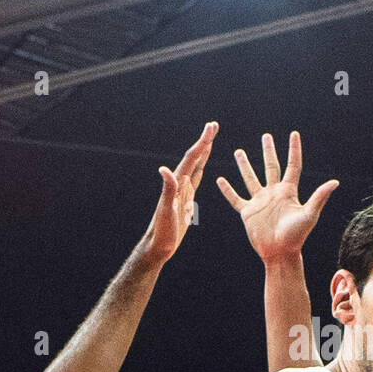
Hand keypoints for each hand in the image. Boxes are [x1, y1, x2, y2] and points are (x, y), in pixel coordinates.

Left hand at [141, 122, 217, 261]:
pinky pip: (196, 180)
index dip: (202, 142)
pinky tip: (202, 169)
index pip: (192, 159)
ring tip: (211, 140)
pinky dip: (201, 170)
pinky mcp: (185, 200)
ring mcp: (183, 191)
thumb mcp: (166, 211)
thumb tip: (163, 169)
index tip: (212, 128)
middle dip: (205, 141)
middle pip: (195, 158)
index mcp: (177, 184)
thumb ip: (167, 190)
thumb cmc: (162, 231)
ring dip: (203, 153)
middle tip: (214, 125)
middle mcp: (179, 184)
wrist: (158, 245)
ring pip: (196, 167)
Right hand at [217, 131, 338, 263]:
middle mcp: (274, 194)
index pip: (292, 165)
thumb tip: (335, 182)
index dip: (293, 149)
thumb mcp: (309, 215)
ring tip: (239, 151)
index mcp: (288, 192)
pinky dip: (228, 190)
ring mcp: (260, 202)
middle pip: (270, 167)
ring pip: (250, 179)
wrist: (280, 254)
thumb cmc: (297, 236)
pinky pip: (235, 198)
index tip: (294, 134)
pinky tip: (220, 180)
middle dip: (268, 151)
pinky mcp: (248, 212)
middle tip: (266, 136)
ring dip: (245, 165)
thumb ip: (319, 197)